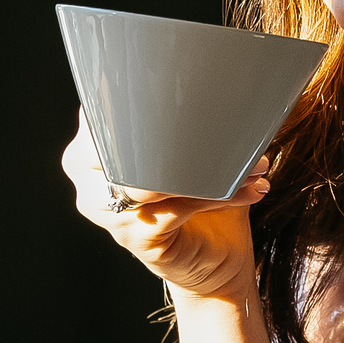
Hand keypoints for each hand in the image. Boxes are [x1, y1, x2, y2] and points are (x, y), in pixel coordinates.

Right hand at [61, 109, 270, 302]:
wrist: (214, 261)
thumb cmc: (200, 200)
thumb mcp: (188, 152)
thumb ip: (184, 118)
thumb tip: (224, 81)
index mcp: (91, 149)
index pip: (110, 108)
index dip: (154, 102)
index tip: (203, 98)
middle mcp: (89, 180)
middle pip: (129, 142)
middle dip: (189, 138)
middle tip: (238, 136)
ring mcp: (107, 212)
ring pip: (156, 176)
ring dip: (212, 171)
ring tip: (254, 166)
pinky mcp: (134, 237)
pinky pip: (176, 206)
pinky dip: (218, 196)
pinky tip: (250, 191)